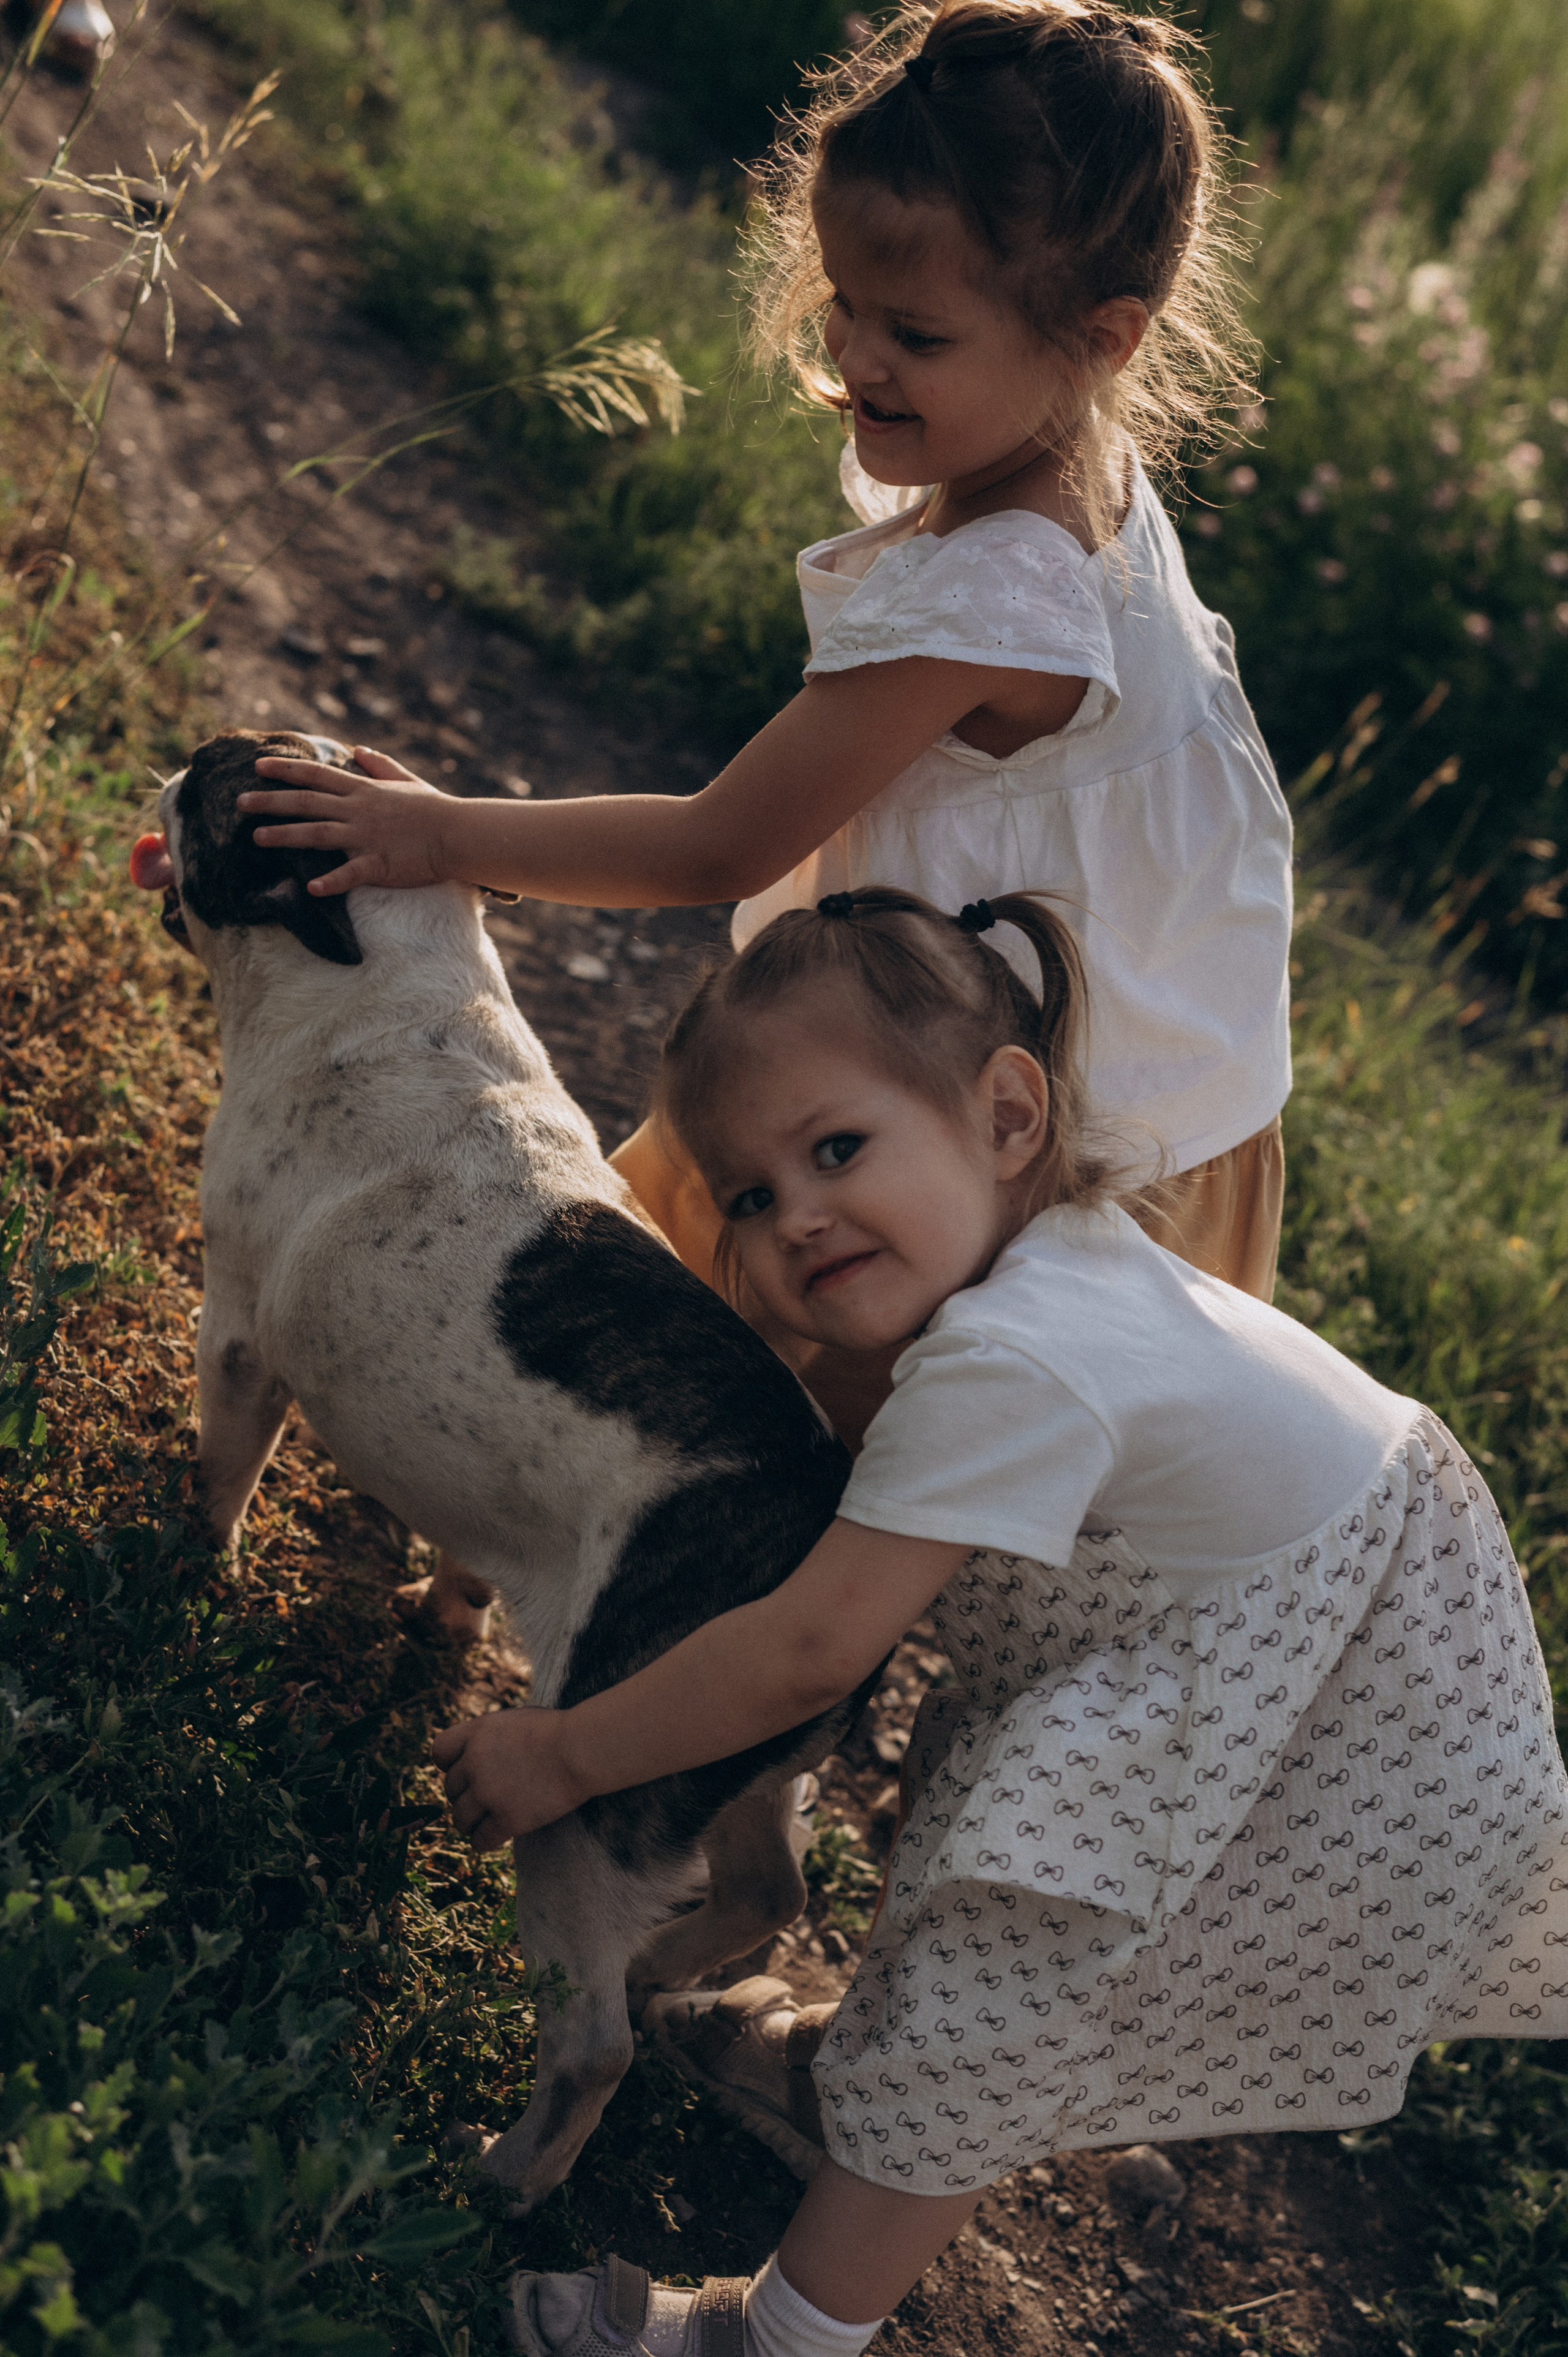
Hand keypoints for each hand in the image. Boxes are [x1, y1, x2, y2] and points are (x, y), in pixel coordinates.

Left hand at [237, 746, 455, 895]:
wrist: (458, 834)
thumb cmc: (434, 809)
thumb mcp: (406, 780)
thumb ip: (379, 765)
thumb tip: (357, 750)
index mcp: (363, 791)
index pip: (316, 775)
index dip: (286, 770)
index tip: (258, 766)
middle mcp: (358, 811)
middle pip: (307, 803)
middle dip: (271, 801)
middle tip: (239, 802)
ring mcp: (366, 838)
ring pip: (318, 834)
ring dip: (285, 836)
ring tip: (256, 838)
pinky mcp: (379, 864)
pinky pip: (350, 873)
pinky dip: (331, 881)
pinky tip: (310, 888)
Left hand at [432, 1707, 587, 1850]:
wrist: (581, 1749)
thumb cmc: (556, 1732)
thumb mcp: (513, 1721)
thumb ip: (488, 1737)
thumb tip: (472, 1755)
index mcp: (476, 1733)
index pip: (440, 1753)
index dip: (451, 1764)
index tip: (467, 1771)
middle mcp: (474, 1763)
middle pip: (451, 1789)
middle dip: (467, 1794)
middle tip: (487, 1798)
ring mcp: (488, 1793)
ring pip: (460, 1819)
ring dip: (472, 1821)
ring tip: (488, 1820)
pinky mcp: (506, 1819)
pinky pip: (480, 1841)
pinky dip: (486, 1840)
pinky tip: (498, 1834)